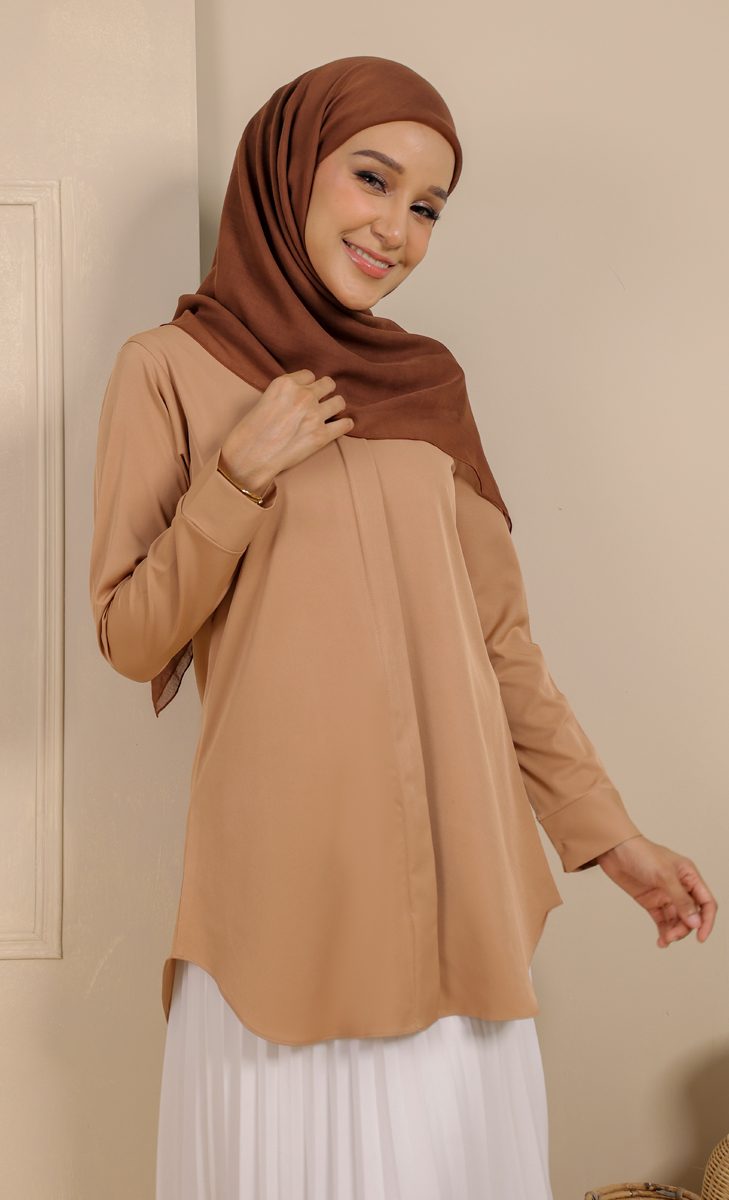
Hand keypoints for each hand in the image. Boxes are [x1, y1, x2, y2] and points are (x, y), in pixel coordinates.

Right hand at [219, 369, 353, 493]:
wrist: (250, 457)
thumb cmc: (251, 432)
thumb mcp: (264, 399)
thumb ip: (284, 394)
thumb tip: (299, 397)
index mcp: (286, 384)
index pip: (309, 375)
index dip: (307, 386)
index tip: (304, 395)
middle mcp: (303, 396)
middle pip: (328, 383)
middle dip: (325, 392)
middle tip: (319, 403)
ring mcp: (314, 415)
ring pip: (339, 401)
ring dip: (335, 407)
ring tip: (329, 414)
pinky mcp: (322, 436)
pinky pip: (346, 424)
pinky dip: (345, 425)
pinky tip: (340, 426)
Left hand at [595, 835, 716, 947]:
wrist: (613, 850)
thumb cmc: (641, 854)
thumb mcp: (664, 875)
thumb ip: (681, 899)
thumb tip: (695, 922)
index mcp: (689, 876)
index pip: (706, 903)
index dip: (707, 921)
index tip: (700, 937)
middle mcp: (680, 887)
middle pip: (691, 915)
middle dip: (684, 928)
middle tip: (672, 936)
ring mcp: (665, 895)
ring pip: (677, 920)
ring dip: (674, 932)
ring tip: (665, 939)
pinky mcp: (651, 901)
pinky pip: (662, 920)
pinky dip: (663, 931)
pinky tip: (661, 941)